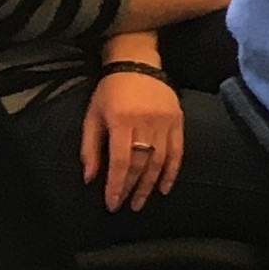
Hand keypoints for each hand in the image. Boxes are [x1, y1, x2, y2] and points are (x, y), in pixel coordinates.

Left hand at [82, 69, 185, 211]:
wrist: (137, 63)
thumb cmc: (110, 91)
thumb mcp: (92, 116)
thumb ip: (90, 147)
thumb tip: (90, 178)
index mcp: (122, 122)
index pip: (121, 162)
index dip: (116, 185)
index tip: (112, 203)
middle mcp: (146, 123)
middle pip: (142, 164)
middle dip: (132, 188)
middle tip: (126, 205)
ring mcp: (165, 122)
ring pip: (160, 161)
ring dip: (151, 185)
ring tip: (141, 201)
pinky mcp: (178, 121)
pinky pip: (178, 151)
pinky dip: (172, 171)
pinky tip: (165, 187)